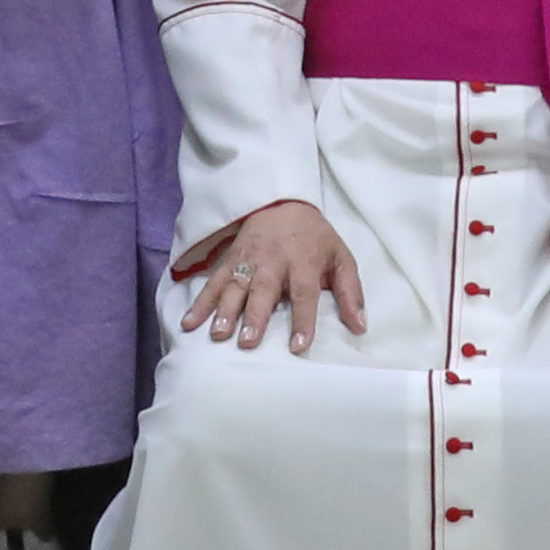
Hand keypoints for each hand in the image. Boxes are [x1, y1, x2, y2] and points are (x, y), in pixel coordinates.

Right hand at [172, 199, 364, 351]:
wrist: (282, 202)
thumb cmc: (315, 239)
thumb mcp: (341, 258)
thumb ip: (351, 293)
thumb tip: (360, 327)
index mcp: (303, 263)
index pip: (304, 294)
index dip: (302, 320)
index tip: (299, 346)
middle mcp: (273, 262)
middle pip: (263, 291)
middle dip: (254, 316)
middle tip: (247, 342)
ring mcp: (247, 261)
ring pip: (234, 287)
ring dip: (224, 311)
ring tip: (217, 335)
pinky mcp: (229, 261)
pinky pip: (213, 282)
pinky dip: (199, 302)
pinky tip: (189, 322)